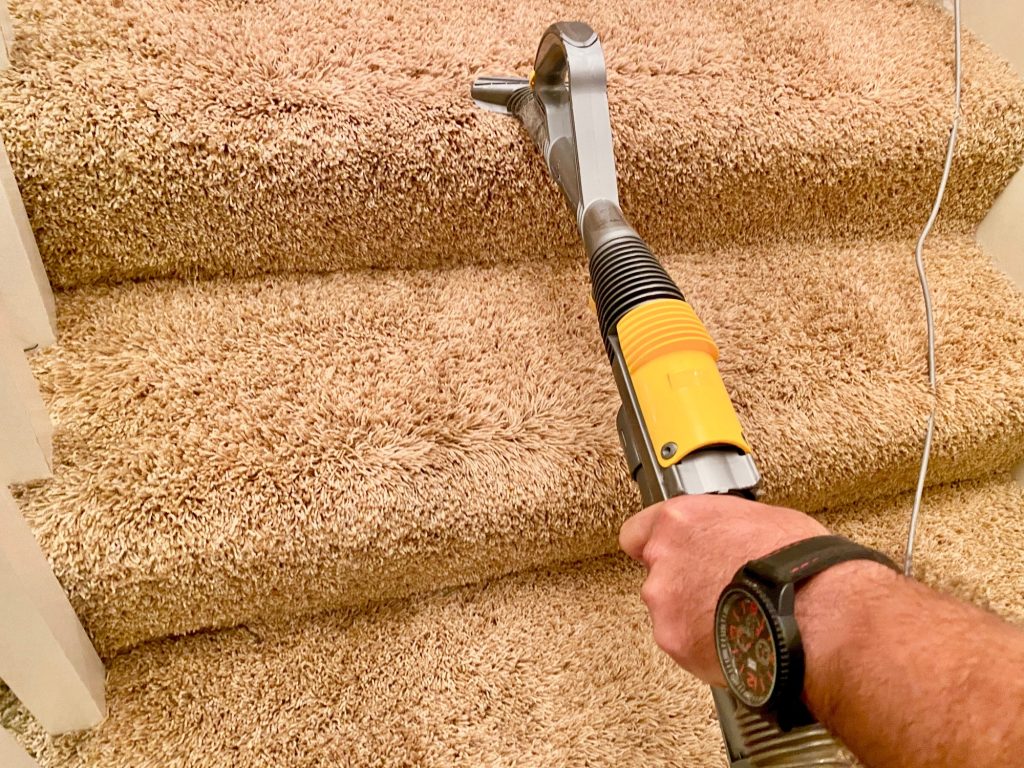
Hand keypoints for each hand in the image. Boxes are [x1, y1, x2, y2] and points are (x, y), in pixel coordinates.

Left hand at [619, 494, 828, 684]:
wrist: (817, 612)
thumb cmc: (798, 562)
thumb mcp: (759, 518)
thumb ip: (722, 525)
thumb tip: (727, 533)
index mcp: (679, 520)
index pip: (635, 532)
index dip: (653, 544)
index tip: (666, 553)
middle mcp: (663, 558)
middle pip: (656, 574)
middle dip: (683, 582)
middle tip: (720, 589)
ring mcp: (665, 602)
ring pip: (668, 610)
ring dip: (691, 614)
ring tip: (735, 616)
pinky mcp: (675, 641)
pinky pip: (682, 642)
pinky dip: (702, 643)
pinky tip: (734, 637)